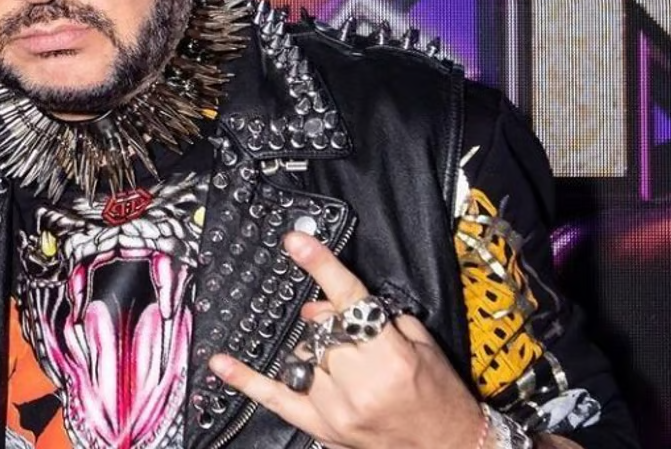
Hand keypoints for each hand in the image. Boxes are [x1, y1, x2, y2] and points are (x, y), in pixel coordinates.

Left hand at [208, 232, 483, 448]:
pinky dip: (246, 380)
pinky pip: (275, 398)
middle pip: (321, 328)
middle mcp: (361, 383)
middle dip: (330, 321)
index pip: (349, 300)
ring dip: (316, 347)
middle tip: (347, 328)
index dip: (321, 266)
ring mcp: (337, 408)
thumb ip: (374, 317)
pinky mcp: (321, 427)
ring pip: (302, 354)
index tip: (297, 242)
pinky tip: (222, 363)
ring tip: (342, 359)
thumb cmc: (438, 395)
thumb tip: (323, 302)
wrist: (447, 444)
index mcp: (390, 357)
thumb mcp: (420, 343)